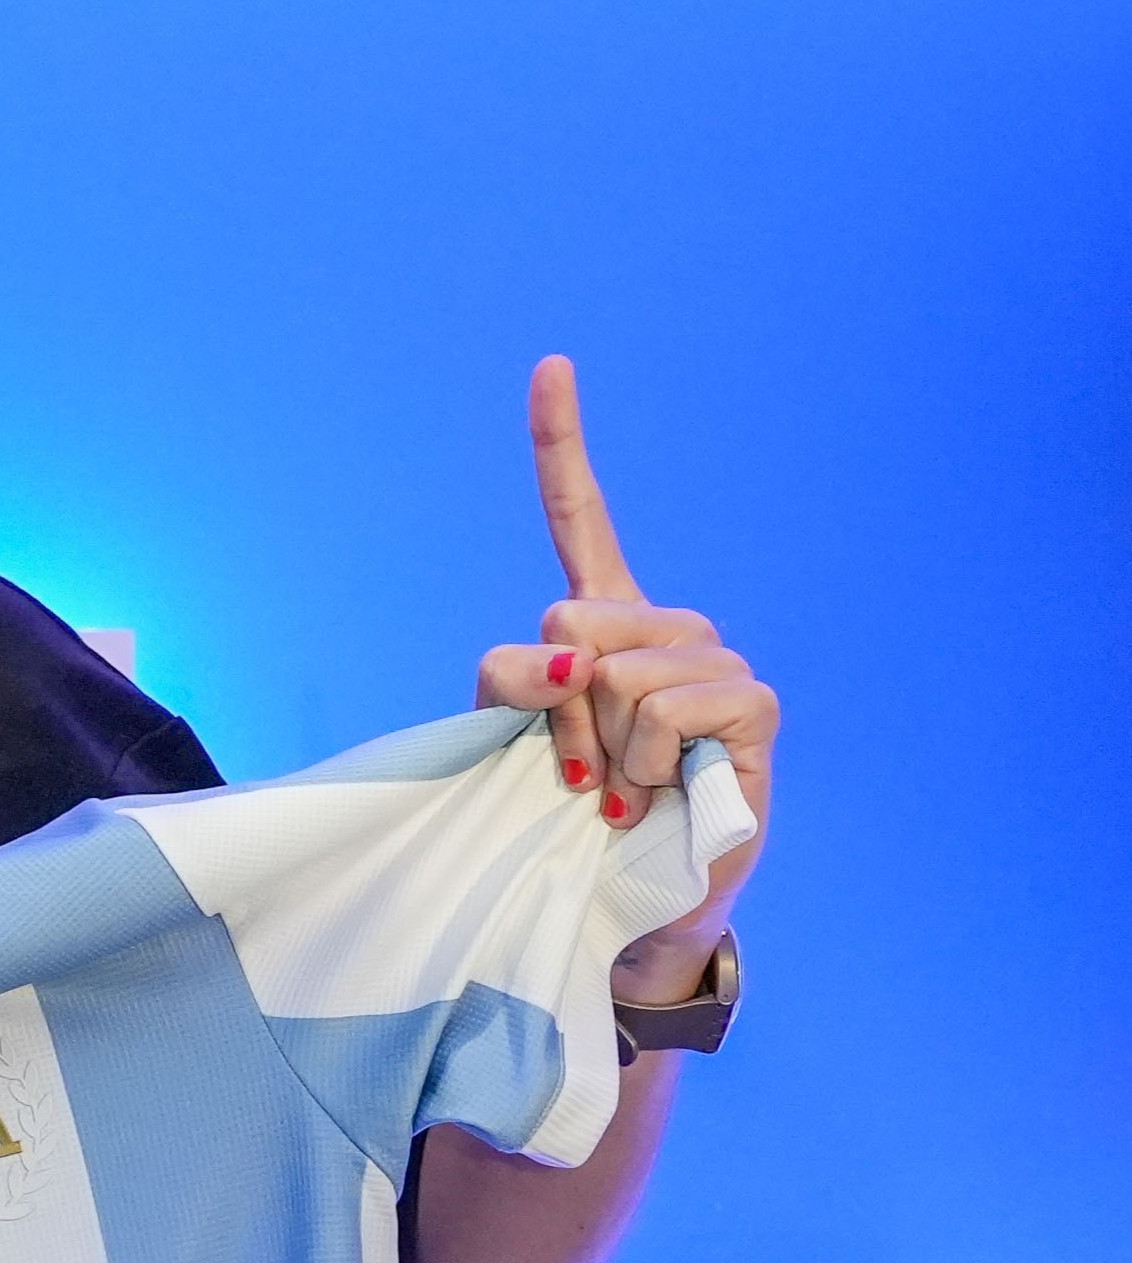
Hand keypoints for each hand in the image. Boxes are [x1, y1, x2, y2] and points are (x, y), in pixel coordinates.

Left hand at [473, 359, 776, 994]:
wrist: (620, 898)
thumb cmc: (562, 816)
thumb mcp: (509, 742)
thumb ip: (511, 682)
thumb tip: (563, 659)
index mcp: (601, 619)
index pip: (578, 517)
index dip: (562, 443)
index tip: (552, 364)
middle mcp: (664, 628)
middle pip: (567, 620)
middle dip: (550, 709)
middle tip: (574, 768)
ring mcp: (716, 663)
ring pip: (615, 676)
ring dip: (599, 750)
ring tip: (621, 788)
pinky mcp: (753, 710)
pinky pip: (667, 711)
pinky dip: (646, 766)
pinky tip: (664, 793)